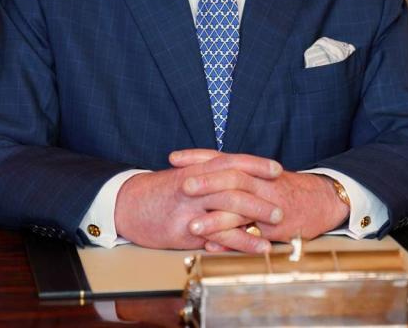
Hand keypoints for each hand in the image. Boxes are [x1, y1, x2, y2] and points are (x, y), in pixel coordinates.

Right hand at [114, 151, 282, 249]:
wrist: (125, 205)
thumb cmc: (156, 192)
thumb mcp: (181, 175)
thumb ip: (205, 174)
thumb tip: (232, 176)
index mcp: (195, 168)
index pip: (231, 161)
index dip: (255, 164)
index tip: (276, 169)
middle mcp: (195, 184)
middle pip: (235, 184)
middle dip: (261, 194)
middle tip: (281, 203)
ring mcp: (190, 207)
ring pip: (230, 207)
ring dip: (256, 215)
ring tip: (277, 223)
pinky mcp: (185, 229)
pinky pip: (219, 235)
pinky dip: (242, 241)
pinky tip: (258, 247)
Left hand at [171, 149, 348, 252]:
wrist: (322, 201)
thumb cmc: (284, 188)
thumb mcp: (260, 175)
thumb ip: (234, 173)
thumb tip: (201, 172)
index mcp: (253, 169)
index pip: (222, 157)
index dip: (198, 156)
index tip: (173, 158)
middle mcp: (260, 183)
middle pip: (232, 177)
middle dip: (206, 181)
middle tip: (182, 186)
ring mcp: (269, 205)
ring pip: (240, 209)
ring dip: (215, 219)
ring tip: (191, 225)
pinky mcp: (277, 227)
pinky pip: (252, 235)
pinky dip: (232, 242)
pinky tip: (213, 247)